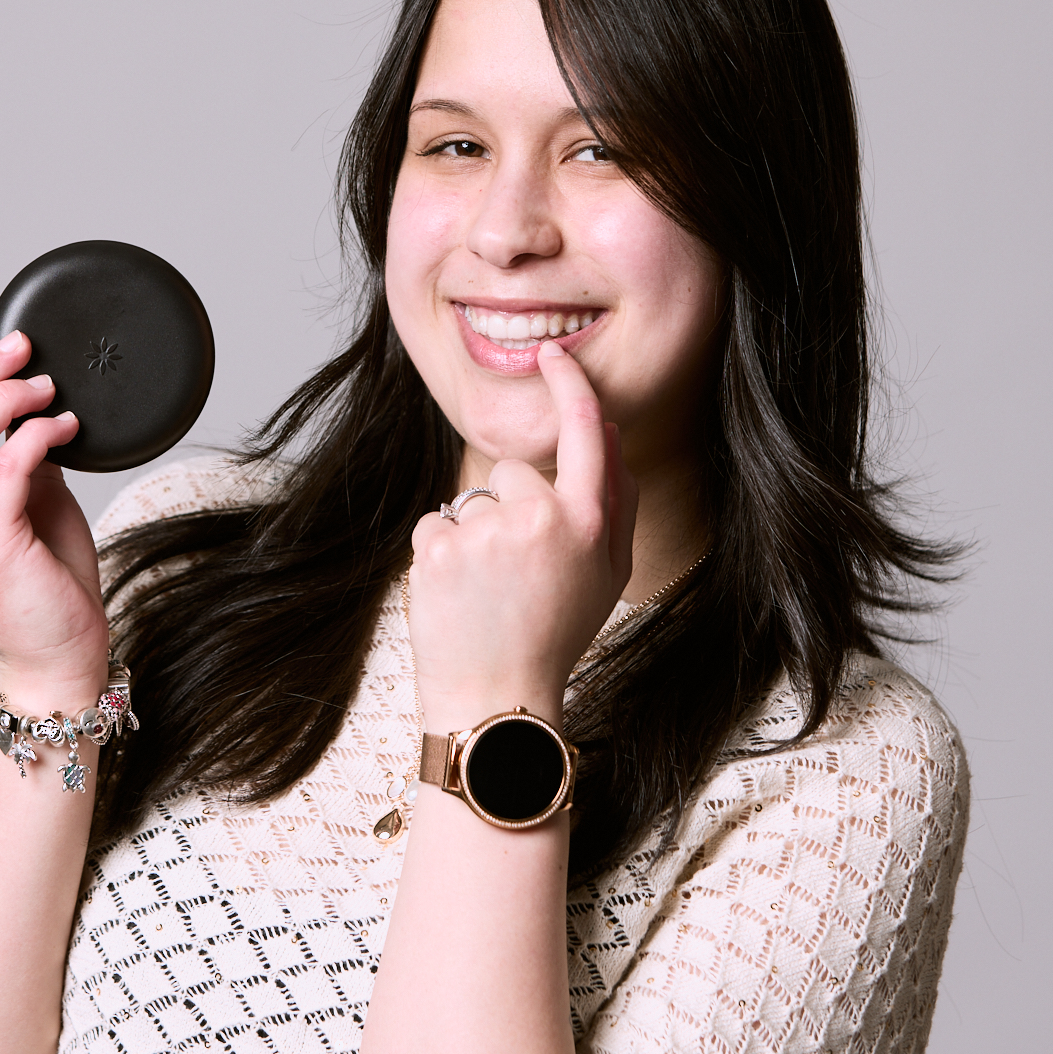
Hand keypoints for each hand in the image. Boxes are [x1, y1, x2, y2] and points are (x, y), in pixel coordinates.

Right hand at [0, 315, 110, 700]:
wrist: (56, 658)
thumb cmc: (44, 586)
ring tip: (43, 382)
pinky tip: (66, 425)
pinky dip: (38, 433)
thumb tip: (32, 406)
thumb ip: (17, 458)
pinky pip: (7, 468)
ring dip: (3, 394)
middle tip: (20, 344)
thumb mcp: (25, 506)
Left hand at [407, 341, 636, 734]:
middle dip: (510, 506)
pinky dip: (440, 554)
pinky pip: (435, 524)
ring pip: (472, 498)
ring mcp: (485, 531)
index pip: (584, 430)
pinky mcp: (437, 547)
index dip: (570, 385)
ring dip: (473, 534)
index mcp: (589, 522)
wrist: (496, 698)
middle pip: (515, 469)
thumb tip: (609, 430)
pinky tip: (458, 594)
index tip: (553, 355)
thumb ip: (616, 500)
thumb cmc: (554, 633)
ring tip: (486, 590)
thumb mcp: (609, 573)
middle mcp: (540, 518)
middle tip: (515, 572)